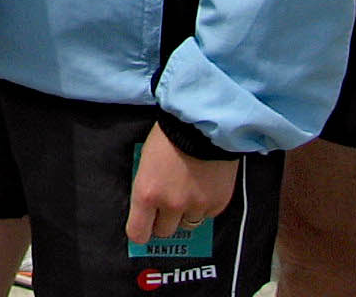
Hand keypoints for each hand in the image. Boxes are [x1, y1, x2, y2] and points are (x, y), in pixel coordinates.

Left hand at [125, 123, 235, 244]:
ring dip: (185, 214)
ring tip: (186, 192)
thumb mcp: (145, 160)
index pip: (138, 232)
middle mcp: (171, 205)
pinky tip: (203, 186)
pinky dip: (204, 205)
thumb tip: (146, 206)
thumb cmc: (168, 136)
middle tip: (166, 204)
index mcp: (147, 193)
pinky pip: (207, 215)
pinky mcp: (217, 204)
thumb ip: (146, 187)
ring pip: (187, 225)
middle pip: (164, 231)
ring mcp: (196, 206)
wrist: (202, 124)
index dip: (140, 231)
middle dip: (163, 220)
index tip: (142, 226)